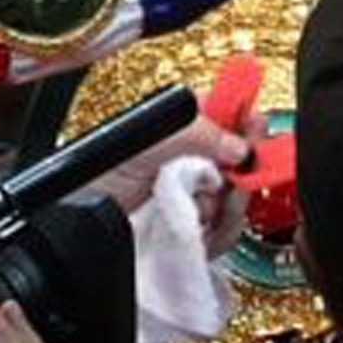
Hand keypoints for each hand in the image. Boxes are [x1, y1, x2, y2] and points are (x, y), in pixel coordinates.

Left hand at [86, 110, 249, 215]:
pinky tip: (201, 227)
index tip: (257, 132)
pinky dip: (218, 230)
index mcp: (186, 124)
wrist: (85, 215)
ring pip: (238, 195)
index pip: (232, 112)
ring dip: (226, 205)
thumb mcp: (156, 135)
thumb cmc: (103, 166)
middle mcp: (194, 156)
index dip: (248, 121)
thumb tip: (240, 146)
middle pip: (242, 158)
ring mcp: (196, 192)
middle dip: (239, 172)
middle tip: (228, 179)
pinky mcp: (194, 224)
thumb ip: (204, 133)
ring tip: (202, 207)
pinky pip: (226, 227)